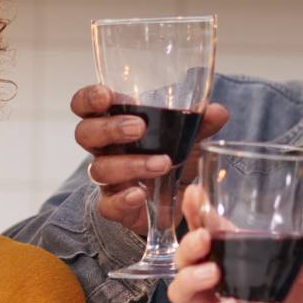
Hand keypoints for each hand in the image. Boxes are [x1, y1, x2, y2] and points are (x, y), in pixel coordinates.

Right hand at [71, 84, 229, 233]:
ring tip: (163, 163)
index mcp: (114, 124)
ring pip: (100, 169)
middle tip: (139, 128)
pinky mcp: (114, 206)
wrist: (173, 201)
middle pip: (85, 134)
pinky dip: (123, 198)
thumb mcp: (186, 139)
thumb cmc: (169, 157)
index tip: (106, 96)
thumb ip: (199, 125)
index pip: (85, 106)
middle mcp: (104, 150)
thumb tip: (217, 111)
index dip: (89, 99)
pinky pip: (108, 204)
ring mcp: (107, 180)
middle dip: (109, 128)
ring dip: (131, 164)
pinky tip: (140, 194)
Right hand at [168, 185, 302, 302]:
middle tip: (204, 240)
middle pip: (184, 260)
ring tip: (212, 274)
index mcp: (241, 255)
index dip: (194, 211)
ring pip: (181, 292)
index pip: (208, 229)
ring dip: (189, 279)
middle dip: (187, 246)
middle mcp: (225, 280)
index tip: (194, 194)